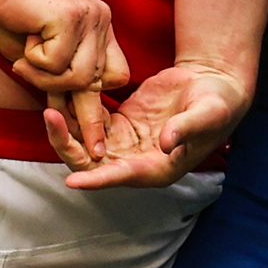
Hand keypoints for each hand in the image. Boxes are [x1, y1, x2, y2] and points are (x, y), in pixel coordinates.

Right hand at [0, 0, 127, 102]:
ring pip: (80, 78)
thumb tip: (71, 113)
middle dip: (63, 95)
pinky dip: (33, 61)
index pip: (118, 76)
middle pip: (97, 83)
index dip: (92, 95)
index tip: (71, 112)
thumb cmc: (13, 13)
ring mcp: (90, 18)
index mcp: (100, 29)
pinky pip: (57, 64)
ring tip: (26, 59)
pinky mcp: (72, 18)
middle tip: (34, 84)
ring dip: (45, 78)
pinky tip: (26, 37)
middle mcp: (102, 22)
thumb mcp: (41, 53)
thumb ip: (60, 76)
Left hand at [45, 61, 243, 189]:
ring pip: (84, 143)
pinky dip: (74, 110)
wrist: (214, 86)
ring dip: (65, 127)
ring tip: (49, 99)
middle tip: (51, 115)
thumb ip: (187, 128)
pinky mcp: (119, 123)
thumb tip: (166, 143)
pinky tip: (61, 91)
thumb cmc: (218, 104)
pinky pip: (89, 121)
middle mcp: (134, 161)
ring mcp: (124, 143)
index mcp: (157, 169)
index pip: (121, 177)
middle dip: (68, 143)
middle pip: (91, 162)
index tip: (73, 180)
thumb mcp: (208, 114)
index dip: (96, 180)